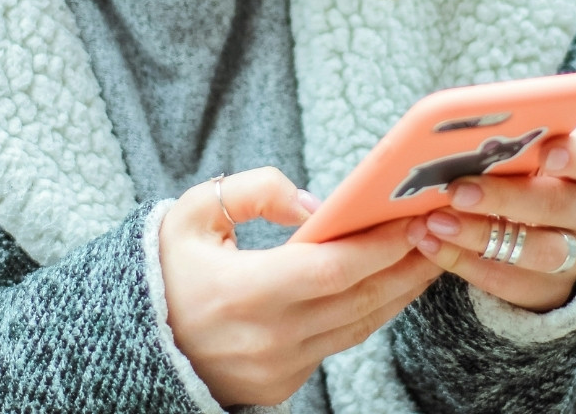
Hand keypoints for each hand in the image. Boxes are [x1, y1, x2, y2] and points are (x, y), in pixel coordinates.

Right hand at [159, 167, 439, 407]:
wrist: (133, 339)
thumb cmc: (166, 267)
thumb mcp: (197, 211)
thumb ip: (258, 191)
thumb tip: (317, 205)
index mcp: (243, 292)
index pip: (332, 269)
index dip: (379, 246)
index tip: (413, 219)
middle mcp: (267, 338)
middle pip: (358, 300)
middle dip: (406, 265)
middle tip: (441, 230)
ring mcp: (277, 367)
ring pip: (358, 326)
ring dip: (398, 291)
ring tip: (430, 254)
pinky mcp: (282, 383)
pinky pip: (339, 342)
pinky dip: (369, 312)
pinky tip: (389, 285)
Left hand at [405, 121, 575, 311]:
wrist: (550, 227)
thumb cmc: (528, 171)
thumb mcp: (527, 152)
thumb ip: (505, 142)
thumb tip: (455, 132)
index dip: (571, 155)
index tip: (546, 153)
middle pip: (556, 205)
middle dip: (503, 198)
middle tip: (457, 191)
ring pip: (537, 250)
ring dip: (479, 235)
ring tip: (435, 221)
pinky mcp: (552, 291)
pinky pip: (509, 282)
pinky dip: (463, 262)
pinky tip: (431, 244)